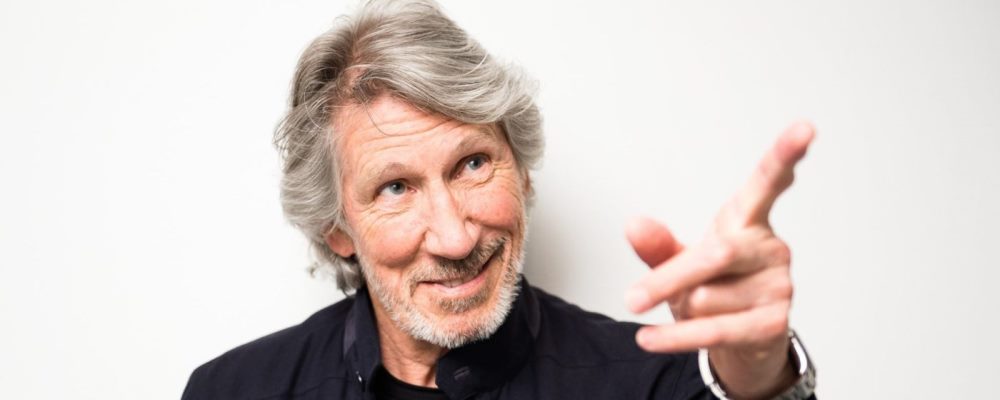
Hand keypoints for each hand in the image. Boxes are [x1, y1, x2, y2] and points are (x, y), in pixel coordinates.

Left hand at [624, 122, 814, 398]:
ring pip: (706, 299)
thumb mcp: (681, 262)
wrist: (744, 341)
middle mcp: (769, 248)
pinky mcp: (775, 323)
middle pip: (716, 254)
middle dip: (669, 280)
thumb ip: (658, 245)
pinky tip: (649, 339)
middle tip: (631, 298)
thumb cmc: (714, 289)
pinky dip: (676, 338)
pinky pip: (714, 331)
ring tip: (698, 310)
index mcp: (748, 220)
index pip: (767, 183)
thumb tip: (634, 225)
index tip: (804, 128)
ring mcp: (778, 285)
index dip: (785, 155)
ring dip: (684, 310)